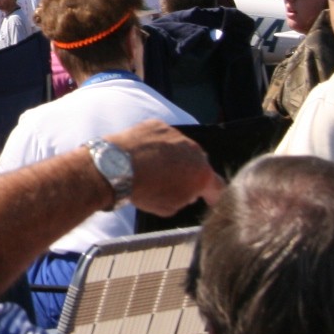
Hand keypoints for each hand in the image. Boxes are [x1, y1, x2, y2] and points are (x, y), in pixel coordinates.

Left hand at [108, 120, 223, 215]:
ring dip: (174, 157)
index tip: (210, 199)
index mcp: (202, 174)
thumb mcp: (170, 208)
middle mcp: (194, 150)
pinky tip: (145, 154)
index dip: (214, 195)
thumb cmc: (143, 191)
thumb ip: (185, 198)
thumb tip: (187, 192)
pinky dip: (157, 144)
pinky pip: (162, 136)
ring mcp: (176, 135)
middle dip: (191, 173)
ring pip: (180, 148)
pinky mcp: (157, 125)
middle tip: (177, 182)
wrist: (116, 168)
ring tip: (156, 168)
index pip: (217, 186)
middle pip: (198, 163)